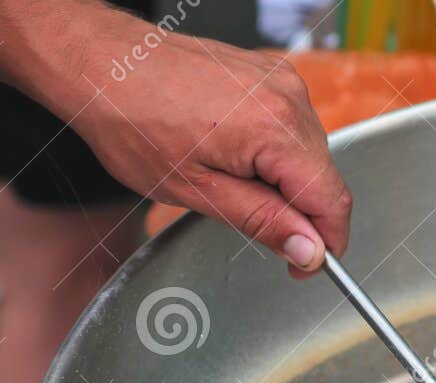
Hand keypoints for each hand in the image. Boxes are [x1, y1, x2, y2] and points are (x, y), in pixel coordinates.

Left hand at [37, 7, 350, 277]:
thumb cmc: (133, 122)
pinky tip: (230, 152)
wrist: (104, 64)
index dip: (326, 242)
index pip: (332, 200)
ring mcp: (281, 81)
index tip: (306, 265)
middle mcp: (289, 98)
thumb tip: (310, 251)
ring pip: (308, 153)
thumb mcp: (198, 191)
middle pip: (323, 177)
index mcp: (276, 129)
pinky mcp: (270, 74)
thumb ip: (264, 222)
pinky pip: (291, 126)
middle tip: (251, 224)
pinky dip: (272, 150)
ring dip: (284, 179)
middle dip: (298, 211)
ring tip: (229, 178)